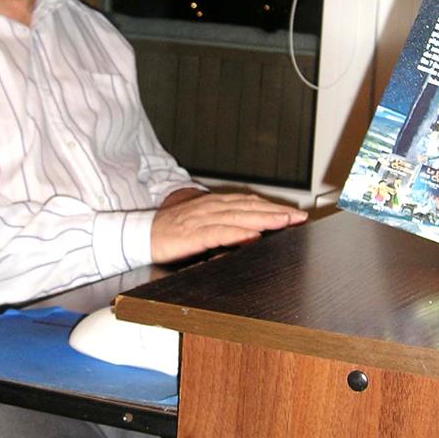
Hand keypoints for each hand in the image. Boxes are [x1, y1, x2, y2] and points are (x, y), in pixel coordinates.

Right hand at [151, 191, 306, 262]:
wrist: (140, 235)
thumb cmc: (169, 232)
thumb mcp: (200, 225)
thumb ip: (223, 227)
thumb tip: (250, 234)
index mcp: (212, 205)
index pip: (248, 203)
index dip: (272, 207)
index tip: (293, 214)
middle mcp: (210, 208)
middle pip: (249, 207)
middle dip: (276, 212)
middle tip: (298, 218)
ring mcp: (201, 220)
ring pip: (238, 217)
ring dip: (263, 219)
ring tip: (284, 222)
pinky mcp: (192, 235)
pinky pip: (219, 233)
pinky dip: (238, 233)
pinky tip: (253, 235)